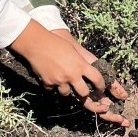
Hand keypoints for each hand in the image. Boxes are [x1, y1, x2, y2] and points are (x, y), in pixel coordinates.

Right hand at [9, 22, 129, 125]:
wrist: (37, 44)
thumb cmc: (56, 42)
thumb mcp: (73, 50)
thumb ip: (80, 62)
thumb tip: (86, 70)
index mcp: (81, 65)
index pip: (97, 79)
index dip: (101, 85)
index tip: (100, 88)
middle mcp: (72, 75)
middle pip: (84, 93)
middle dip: (84, 93)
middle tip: (82, 91)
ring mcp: (59, 80)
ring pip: (67, 94)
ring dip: (66, 89)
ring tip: (63, 82)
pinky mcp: (48, 83)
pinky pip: (52, 90)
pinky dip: (52, 86)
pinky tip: (50, 79)